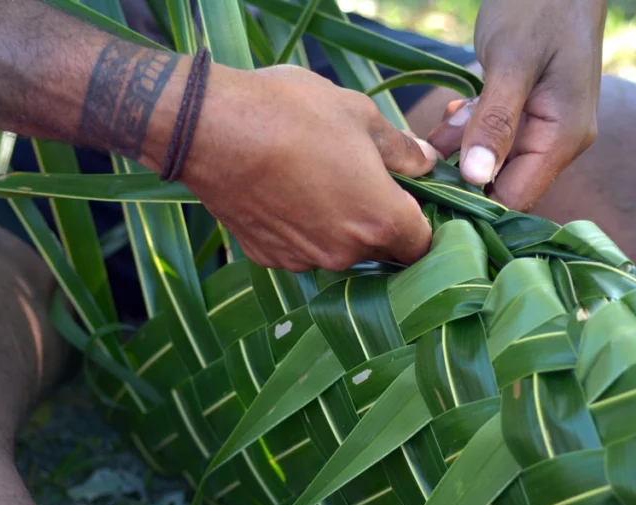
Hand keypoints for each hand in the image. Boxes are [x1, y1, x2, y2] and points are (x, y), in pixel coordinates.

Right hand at [168, 65, 437, 271]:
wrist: (209, 127)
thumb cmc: (291, 113)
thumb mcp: (359, 115)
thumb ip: (401, 149)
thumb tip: (426, 161)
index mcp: (381, 220)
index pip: (423, 245)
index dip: (423, 224)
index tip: (412, 201)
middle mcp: (347, 253)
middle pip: (381, 251)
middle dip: (380, 223)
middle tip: (362, 180)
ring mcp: (304, 260)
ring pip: (339, 251)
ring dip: (338, 227)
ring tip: (317, 179)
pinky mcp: (268, 258)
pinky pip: (300, 249)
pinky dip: (301, 229)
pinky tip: (285, 192)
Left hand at [427, 0, 605, 210]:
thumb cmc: (538, 6)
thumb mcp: (511, 62)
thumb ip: (495, 122)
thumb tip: (476, 179)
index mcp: (564, 137)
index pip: (517, 197)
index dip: (474, 201)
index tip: (431, 192)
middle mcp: (560, 142)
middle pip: (504, 184)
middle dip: (461, 175)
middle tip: (423, 159)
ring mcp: (545, 128)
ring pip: (493, 161)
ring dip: (459, 151)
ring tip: (438, 128)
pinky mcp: (529, 114)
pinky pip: (494, 138)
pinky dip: (468, 131)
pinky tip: (453, 115)